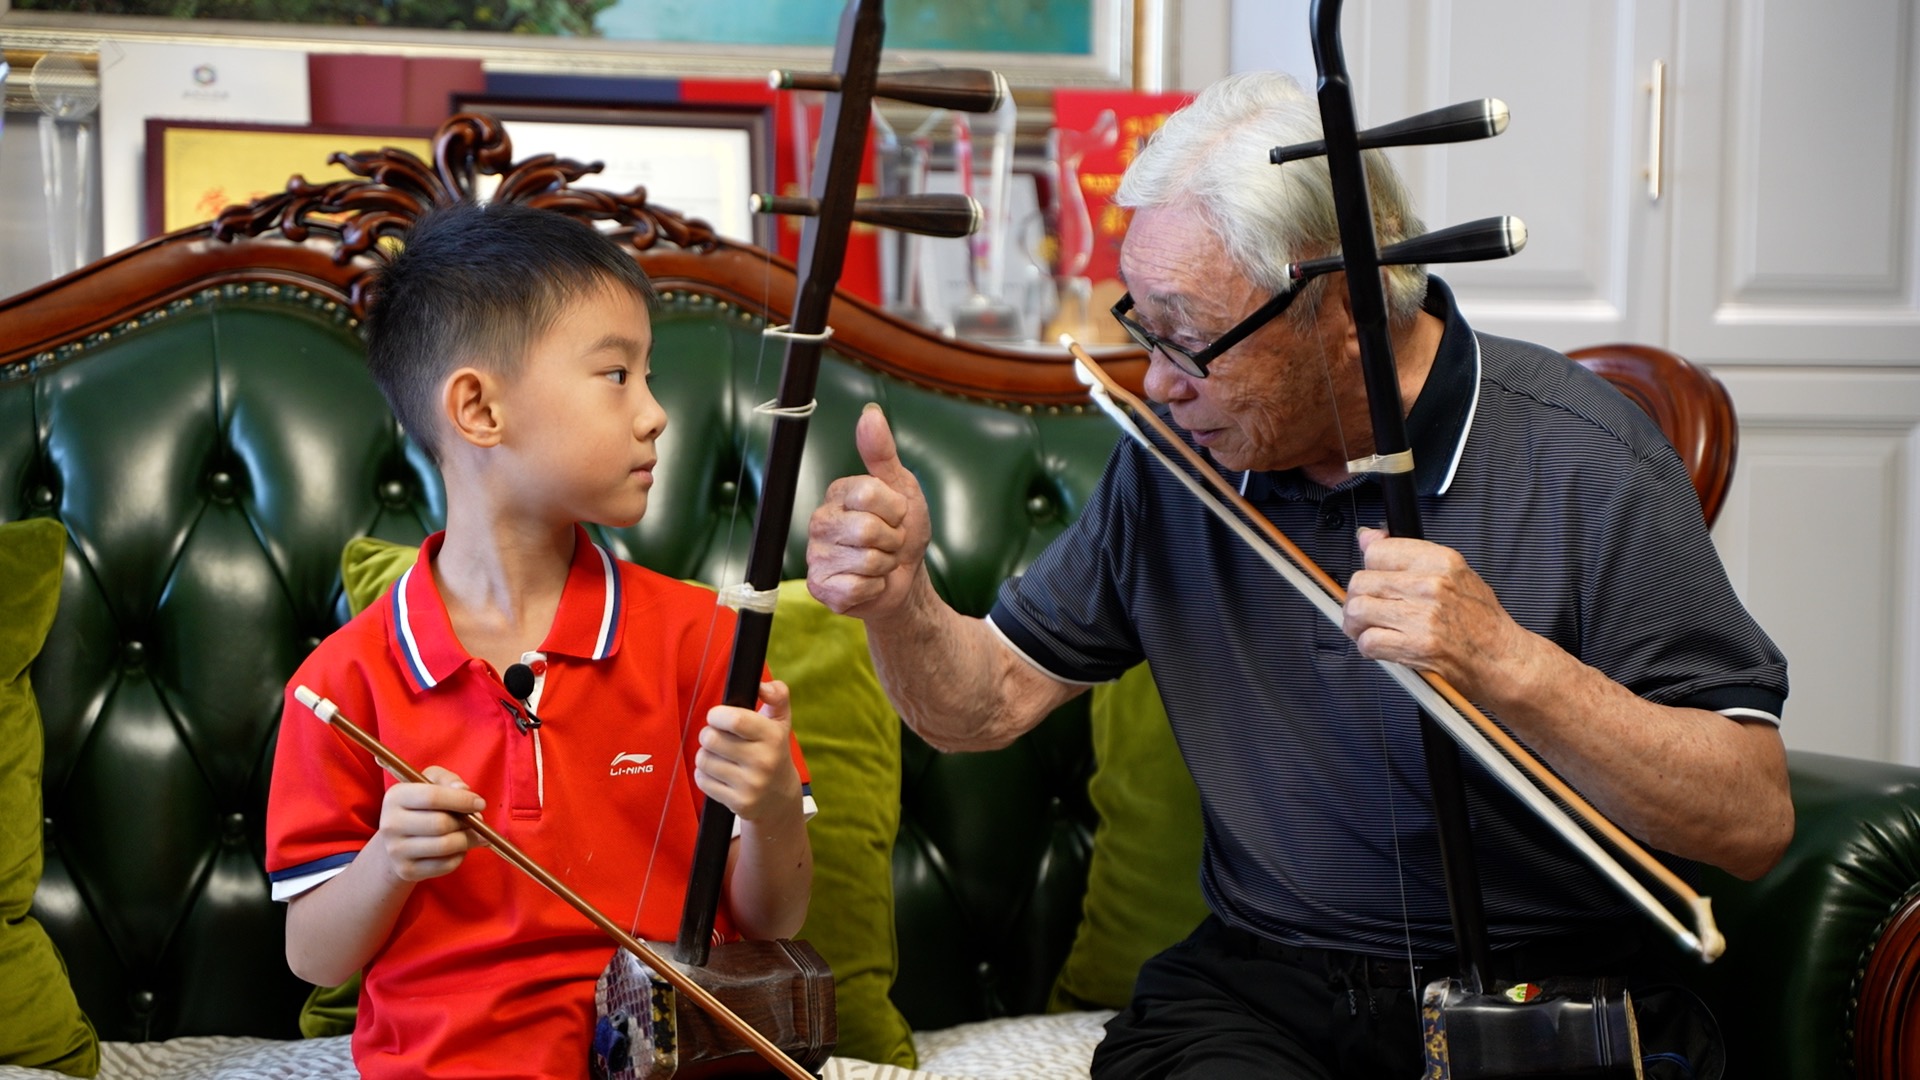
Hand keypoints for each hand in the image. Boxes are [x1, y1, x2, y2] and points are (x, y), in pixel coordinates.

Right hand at [374, 765, 487, 882]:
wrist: (398, 840)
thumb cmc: (421, 806)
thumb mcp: (431, 782)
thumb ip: (448, 780)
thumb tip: (463, 790)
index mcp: (395, 797)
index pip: (432, 797)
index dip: (461, 800)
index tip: (480, 803)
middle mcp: (391, 824)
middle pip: (441, 824)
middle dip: (467, 822)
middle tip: (477, 821)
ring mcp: (396, 850)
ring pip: (445, 846)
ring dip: (467, 839)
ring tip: (473, 833)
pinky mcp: (406, 871)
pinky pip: (446, 865)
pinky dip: (460, 856)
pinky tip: (458, 848)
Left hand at [696, 679, 802, 822]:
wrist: (780, 798)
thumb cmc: (774, 751)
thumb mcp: (781, 721)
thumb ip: (777, 695)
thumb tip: (761, 686)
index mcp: (773, 736)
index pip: (734, 719)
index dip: (716, 715)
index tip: (717, 717)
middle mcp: (763, 761)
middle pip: (711, 739)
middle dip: (708, 734)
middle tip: (717, 738)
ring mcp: (751, 785)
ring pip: (703, 759)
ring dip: (706, 755)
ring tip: (719, 756)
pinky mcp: (739, 803)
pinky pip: (702, 781)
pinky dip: (704, 775)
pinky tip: (718, 773)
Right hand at [807, 404, 931, 619]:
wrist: (905, 580)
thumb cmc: (903, 532)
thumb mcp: (902, 488)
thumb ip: (883, 452)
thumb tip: (869, 414)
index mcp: (838, 493)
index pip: (869, 493)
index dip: (895, 509)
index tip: (896, 515)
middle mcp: (820, 521)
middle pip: (868, 529)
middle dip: (892, 540)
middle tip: (889, 543)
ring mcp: (817, 555)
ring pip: (866, 559)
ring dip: (885, 565)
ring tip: (880, 562)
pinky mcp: (821, 586)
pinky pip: (856, 586)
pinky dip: (874, 587)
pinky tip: (869, 583)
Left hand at [1343, 527, 1530, 688]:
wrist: (1504, 659)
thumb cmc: (1482, 622)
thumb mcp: (1455, 574)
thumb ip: (1408, 555)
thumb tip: (1369, 537)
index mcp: (1441, 562)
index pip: (1377, 551)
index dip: (1369, 567)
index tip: (1373, 577)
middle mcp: (1430, 585)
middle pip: (1361, 582)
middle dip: (1357, 599)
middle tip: (1367, 610)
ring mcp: (1422, 616)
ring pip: (1358, 610)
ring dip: (1357, 624)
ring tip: (1371, 629)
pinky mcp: (1417, 646)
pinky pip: (1368, 642)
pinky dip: (1368, 647)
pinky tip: (1383, 647)